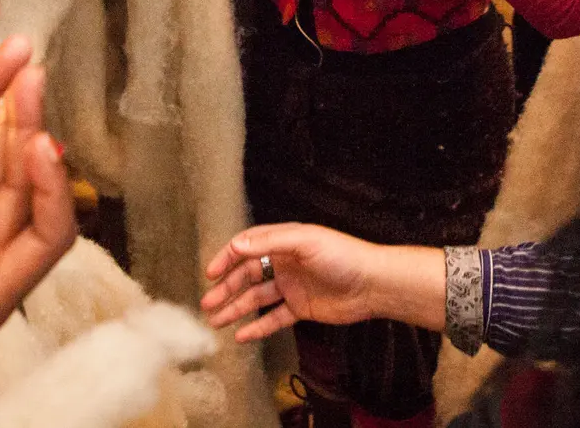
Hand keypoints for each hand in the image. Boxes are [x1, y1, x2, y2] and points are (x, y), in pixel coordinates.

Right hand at [200, 225, 394, 342]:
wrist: (372, 284)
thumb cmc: (342, 256)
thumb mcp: (305, 243)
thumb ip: (271, 242)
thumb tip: (238, 245)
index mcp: (284, 243)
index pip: (248, 247)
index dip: (227, 258)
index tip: (211, 273)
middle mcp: (284, 263)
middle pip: (247, 276)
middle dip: (226, 289)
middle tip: (207, 304)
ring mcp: (291, 287)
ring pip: (256, 298)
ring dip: (236, 308)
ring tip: (216, 321)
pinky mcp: (301, 308)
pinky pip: (273, 318)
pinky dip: (257, 327)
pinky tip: (241, 336)